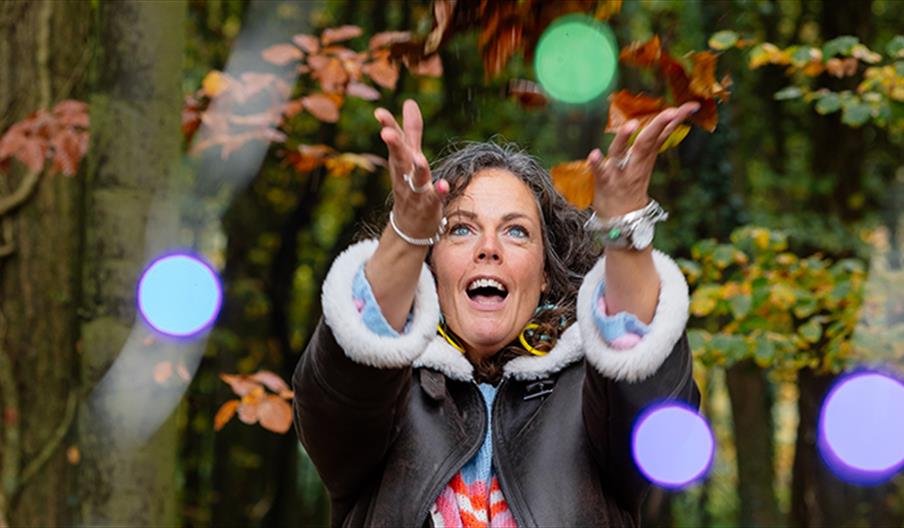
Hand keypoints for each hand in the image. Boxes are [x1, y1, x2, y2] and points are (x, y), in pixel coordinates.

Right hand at [374, 99, 447, 240]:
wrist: (409, 226)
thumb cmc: (409, 184)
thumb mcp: (409, 156)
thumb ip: (411, 130)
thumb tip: (409, 102)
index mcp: (400, 161)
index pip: (394, 141)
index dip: (388, 126)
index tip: (379, 113)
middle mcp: (405, 175)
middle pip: (399, 158)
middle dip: (394, 146)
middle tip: (387, 133)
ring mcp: (416, 191)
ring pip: (415, 179)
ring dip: (418, 169)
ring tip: (419, 158)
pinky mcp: (429, 205)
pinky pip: (434, 199)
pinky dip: (438, 192)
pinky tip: (444, 185)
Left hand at [587, 101, 699, 217]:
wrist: (622, 219)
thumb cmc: (632, 184)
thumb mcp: (647, 161)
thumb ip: (656, 140)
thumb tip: (672, 117)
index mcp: (646, 156)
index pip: (663, 134)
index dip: (676, 119)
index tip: (692, 105)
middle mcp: (635, 163)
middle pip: (647, 141)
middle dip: (658, 125)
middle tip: (671, 111)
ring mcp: (620, 173)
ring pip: (623, 153)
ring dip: (626, 138)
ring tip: (632, 124)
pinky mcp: (604, 182)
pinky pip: (600, 172)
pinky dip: (598, 164)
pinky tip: (594, 154)